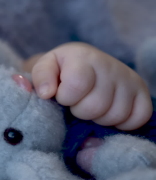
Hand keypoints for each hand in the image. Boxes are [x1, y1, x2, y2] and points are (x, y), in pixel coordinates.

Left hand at [30, 43, 151, 129]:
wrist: (83, 63)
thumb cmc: (60, 70)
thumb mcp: (44, 69)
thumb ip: (38, 78)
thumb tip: (46, 93)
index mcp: (82, 56)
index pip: (77, 85)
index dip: (66, 97)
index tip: (61, 95)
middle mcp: (109, 64)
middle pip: (96, 106)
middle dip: (80, 111)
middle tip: (76, 103)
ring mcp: (128, 78)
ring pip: (116, 115)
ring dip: (99, 118)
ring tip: (91, 106)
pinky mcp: (141, 91)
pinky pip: (139, 117)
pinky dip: (123, 123)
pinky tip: (108, 112)